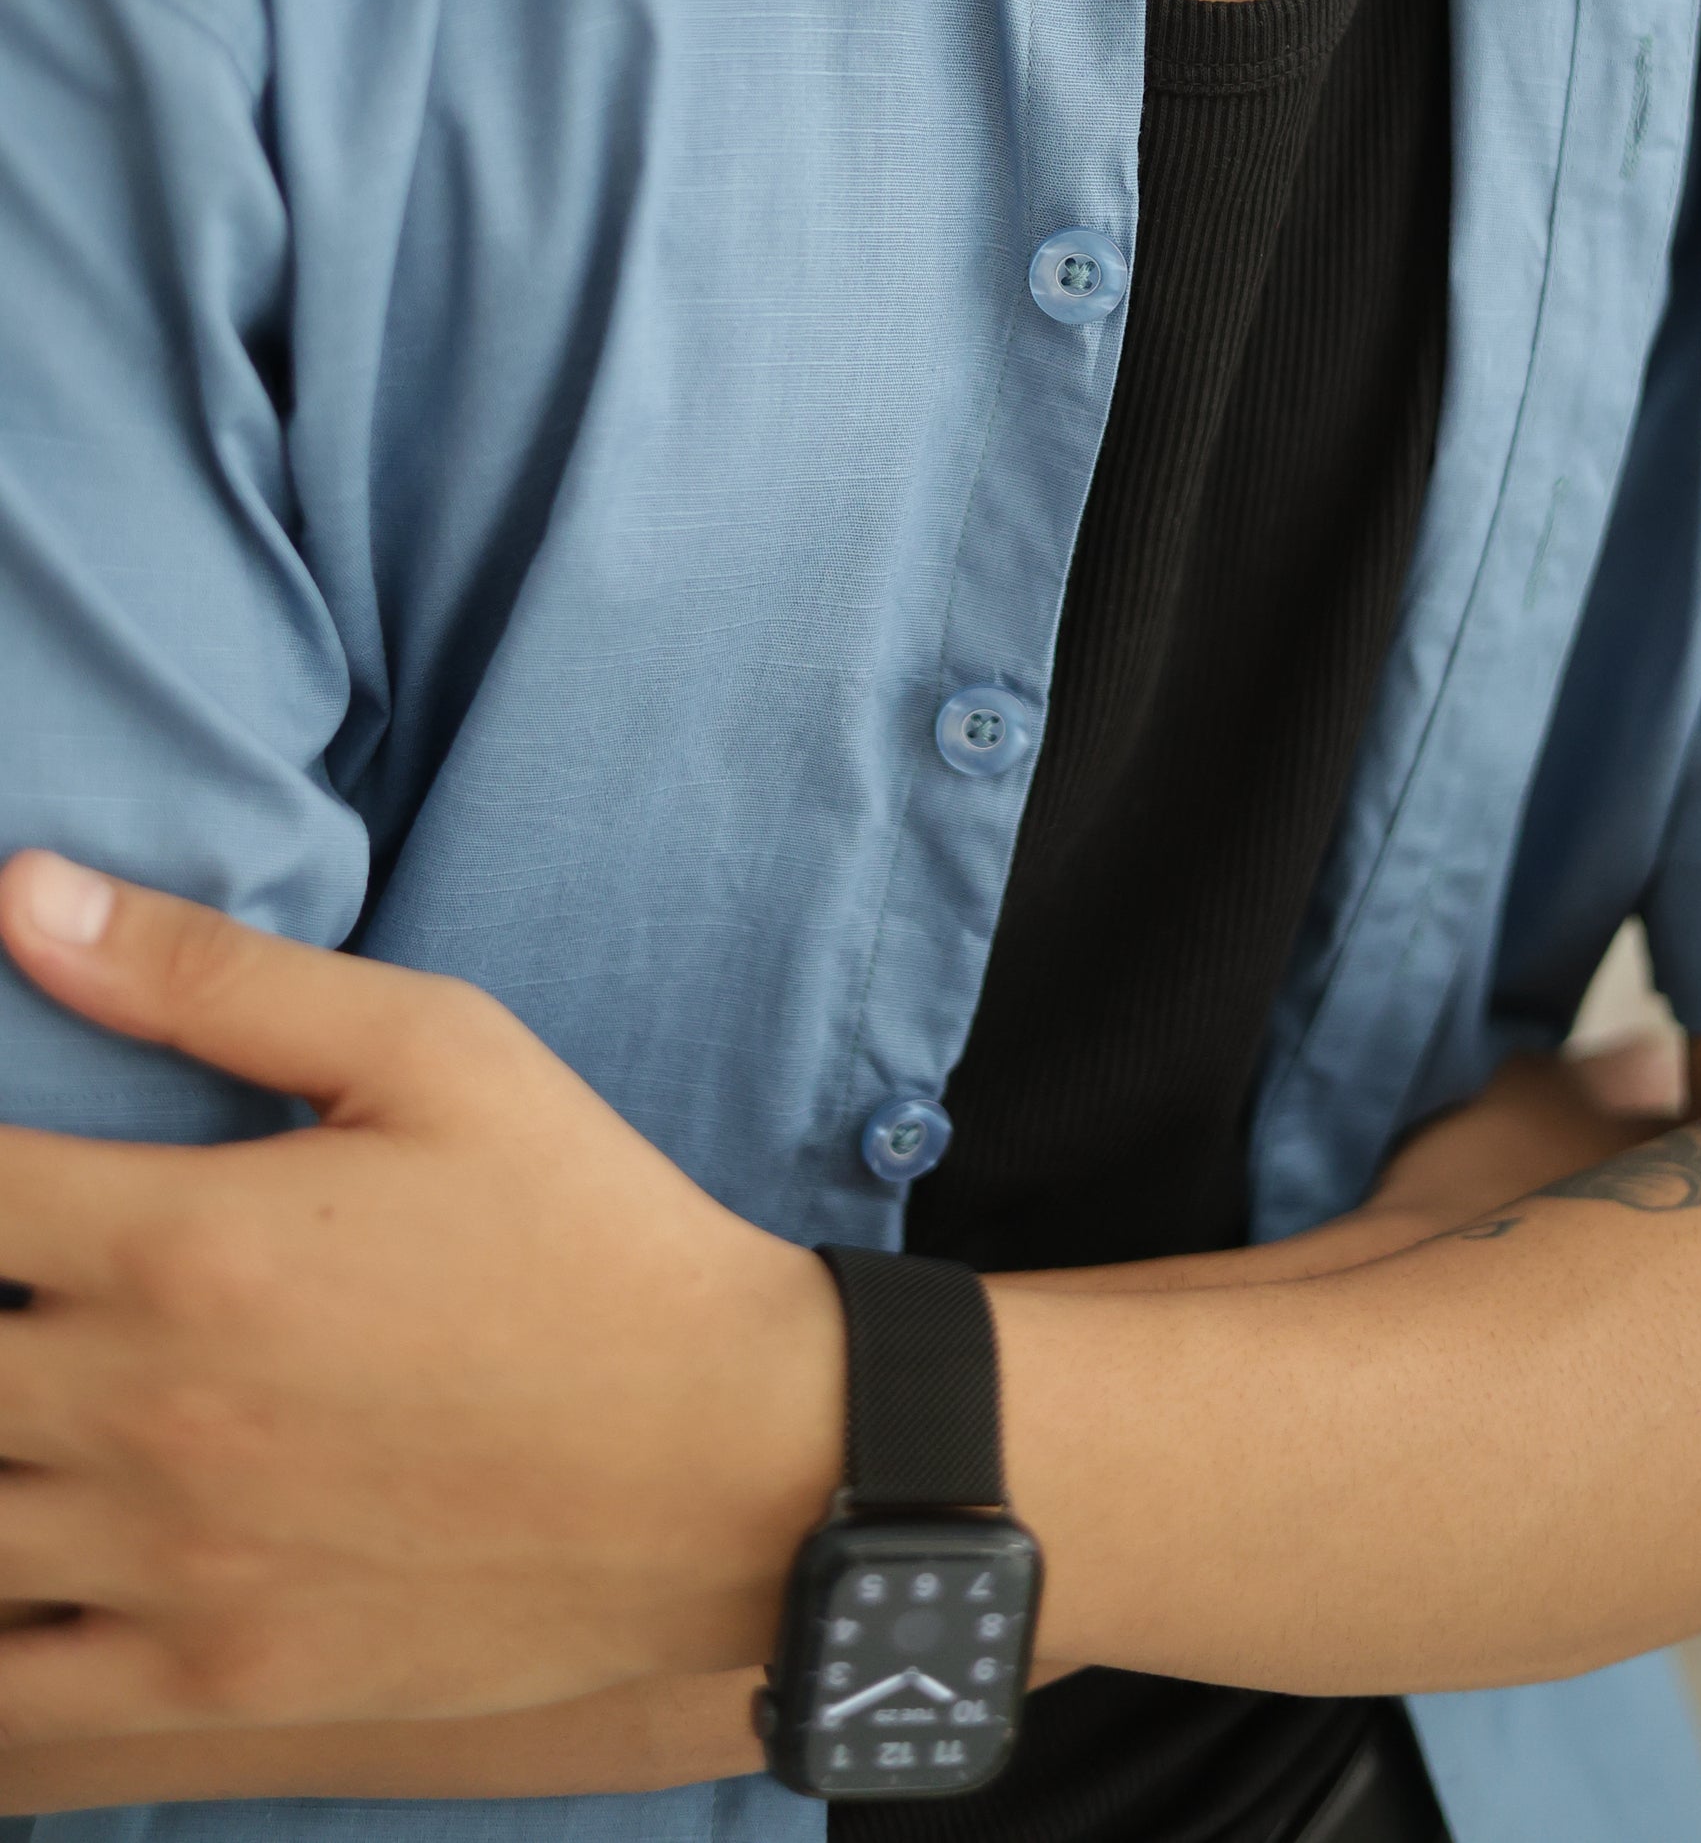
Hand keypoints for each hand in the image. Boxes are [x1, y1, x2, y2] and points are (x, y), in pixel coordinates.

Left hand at [0, 852, 842, 1744]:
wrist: (732, 1460)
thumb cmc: (589, 1229)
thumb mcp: (436, 1050)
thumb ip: (211, 975)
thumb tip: (23, 894)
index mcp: (186, 1240)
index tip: (5, 1181)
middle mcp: (148, 1408)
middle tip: (31, 1297)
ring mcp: (173, 1561)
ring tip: (34, 1409)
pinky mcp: (217, 1679)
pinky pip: (7, 1703)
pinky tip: (30, 1557)